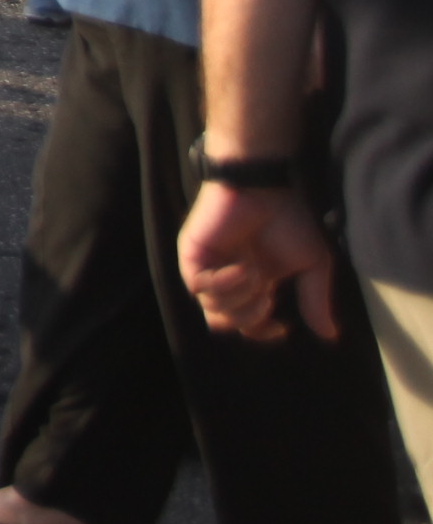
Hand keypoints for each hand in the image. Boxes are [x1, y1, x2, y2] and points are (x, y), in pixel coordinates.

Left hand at [180, 181, 339, 342]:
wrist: (268, 187)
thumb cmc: (291, 219)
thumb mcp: (313, 265)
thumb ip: (316, 300)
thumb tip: (330, 336)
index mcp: (253, 283)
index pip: (245, 325)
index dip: (261, 333)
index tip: (281, 328)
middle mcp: (227, 277)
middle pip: (225, 322)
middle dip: (250, 318)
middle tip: (267, 295)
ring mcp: (208, 265)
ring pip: (212, 309)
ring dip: (240, 299)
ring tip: (256, 274)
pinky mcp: (193, 252)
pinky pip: (198, 285)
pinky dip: (224, 284)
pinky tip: (243, 269)